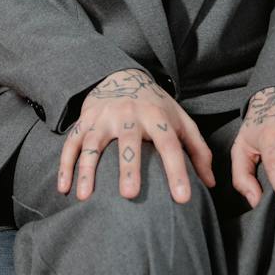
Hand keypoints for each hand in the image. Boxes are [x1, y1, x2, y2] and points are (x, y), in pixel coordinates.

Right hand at [58, 69, 214, 202]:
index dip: (178, 171)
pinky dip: (66, 166)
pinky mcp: (84, 121)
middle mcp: (129, 114)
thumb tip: (210, 184)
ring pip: (92, 143)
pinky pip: (71, 143)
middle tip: (130, 195)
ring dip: (87, 170)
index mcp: (156, 116)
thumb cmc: (157, 107)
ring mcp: (103, 117)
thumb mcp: (181, 121)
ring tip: (85, 196)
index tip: (183, 198)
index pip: (170, 145)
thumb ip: (198, 151)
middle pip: (128, 142)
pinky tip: (64, 188)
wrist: (122, 76)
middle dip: (128, 168)